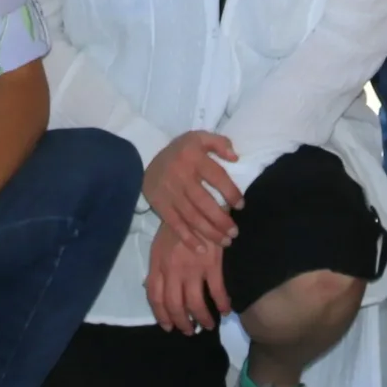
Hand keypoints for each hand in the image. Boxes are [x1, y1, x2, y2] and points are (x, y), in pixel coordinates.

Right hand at [143, 131, 243, 248]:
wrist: (145, 159)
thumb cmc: (181, 151)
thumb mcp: (199, 137)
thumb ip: (219, 143)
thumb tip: (235, 157)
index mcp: (193, 157)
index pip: (217, 177)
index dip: (230, 192)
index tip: (241, 205)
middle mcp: (181, 176)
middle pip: (204, 202)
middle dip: (221, 220)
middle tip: (235, 232)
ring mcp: (169, 193)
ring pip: (192, 217)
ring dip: (210, 232)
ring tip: (226, 241)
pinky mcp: (160, 206)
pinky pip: (176, 225)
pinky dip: (188, 239)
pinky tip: (202, 249)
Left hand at [145, 224, 230, 334]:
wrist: (200, 206)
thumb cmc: (179, 225)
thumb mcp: (160, 244)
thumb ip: (156, 267)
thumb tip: (151, 289)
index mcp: (158, 263)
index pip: (155, 297)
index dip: (162, 315)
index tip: (169, 326)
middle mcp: (172, 269)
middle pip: (174, 305)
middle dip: (182, 322)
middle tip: (190, 331)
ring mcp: (192, 267)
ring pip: (195, 303)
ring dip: (202, 318)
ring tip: (208, 325)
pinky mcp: (212, 264)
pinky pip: (216, 291)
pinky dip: (222, 304)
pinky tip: (226, 310)